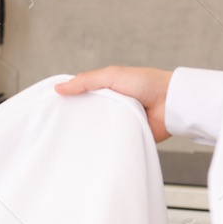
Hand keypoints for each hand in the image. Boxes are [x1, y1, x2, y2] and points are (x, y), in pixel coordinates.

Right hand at [55, 67, 173, 142]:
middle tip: (56, 127)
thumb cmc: (145, 83)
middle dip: (74, 119)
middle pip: (86, 114)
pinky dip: (103, 143)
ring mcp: (118, 122)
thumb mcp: (112, 76)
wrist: (171, 103)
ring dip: (88, 132)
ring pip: (97, 129)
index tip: (51, 108)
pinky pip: (110, 141)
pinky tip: (88, 147)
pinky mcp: (126, 136)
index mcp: (106, 90)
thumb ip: (86, 81)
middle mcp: (110, 106)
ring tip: (69, 139)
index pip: (81, 96)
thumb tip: (58, 88)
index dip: (67, 101)